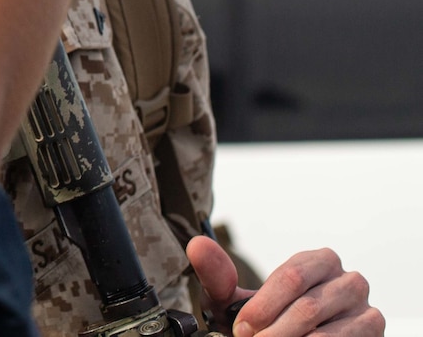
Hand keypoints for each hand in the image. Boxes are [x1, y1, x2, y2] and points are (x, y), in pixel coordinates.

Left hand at [187, 235, 383, 336]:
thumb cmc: (271, 320)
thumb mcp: (241, 300)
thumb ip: (218, 276)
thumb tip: (197, 245)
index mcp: (320, 261)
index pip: (290, 277)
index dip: (262, 307)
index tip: (241, 327)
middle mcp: (350, 281)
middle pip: (307, 307)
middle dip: (272, 331)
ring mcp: (367, 311)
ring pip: (324, 335)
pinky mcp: (376, 335)